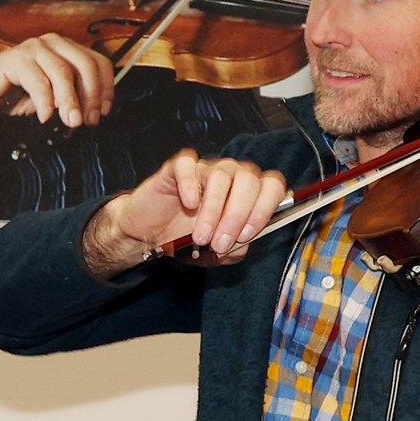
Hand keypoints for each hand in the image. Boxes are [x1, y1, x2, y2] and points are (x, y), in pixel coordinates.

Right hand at [0, 34, 117, 147]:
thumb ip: (72, 97)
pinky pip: (38, 81)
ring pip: (63, 73)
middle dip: (91, 96)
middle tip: (88, 120)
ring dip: (70, 101)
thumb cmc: (15, 93)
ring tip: (70, 122)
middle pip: (85, 66)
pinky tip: (45, 116)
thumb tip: (94, 112)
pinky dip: (45, 102)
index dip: (106, 89)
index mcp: (66, 49)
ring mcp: (35, 48)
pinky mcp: (17, 58)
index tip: (103, 112)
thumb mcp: (52, 97)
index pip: (98, 62)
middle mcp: (53, 43)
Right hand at [81, 150, 288, 278]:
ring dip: (213, 210)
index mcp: (247, 194)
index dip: (264, 208)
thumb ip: (234, 251)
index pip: (271, 186)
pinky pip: (188, 165)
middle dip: (237, 215)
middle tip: (220, 242)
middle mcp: (231, 176)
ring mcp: (206, 169)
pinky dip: (190, 184)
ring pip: (221, 176)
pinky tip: (189, 205)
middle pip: (249, 180)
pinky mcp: (179, 168)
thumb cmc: (184, 239)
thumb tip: (244, 245)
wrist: (148, 235)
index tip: (247, 234)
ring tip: (200, 237)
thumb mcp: (214, 255)